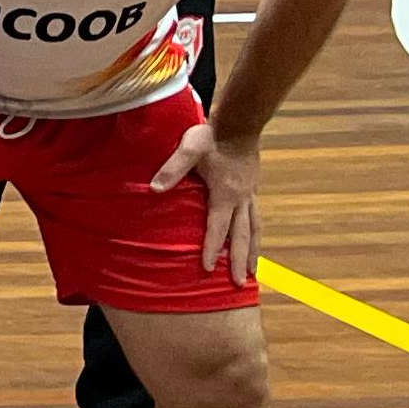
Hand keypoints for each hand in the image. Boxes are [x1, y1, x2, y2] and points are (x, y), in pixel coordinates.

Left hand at [150, 123, 261, 284]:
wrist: (239, 122)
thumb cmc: (211, 136)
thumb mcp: (189, 149)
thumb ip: (172, 168)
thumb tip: (154, 188)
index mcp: (226, 193)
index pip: (218, 227)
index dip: (213, 249)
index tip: (209, 269)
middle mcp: (242, 198)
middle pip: (242, 236)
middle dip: (239, 261)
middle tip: (240, 285)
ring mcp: (250, 195)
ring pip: (254, 229)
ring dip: (252, 252)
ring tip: (252, 272)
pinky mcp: (252, 189)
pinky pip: (255, 218)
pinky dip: (254, 234)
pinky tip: (252, 243)